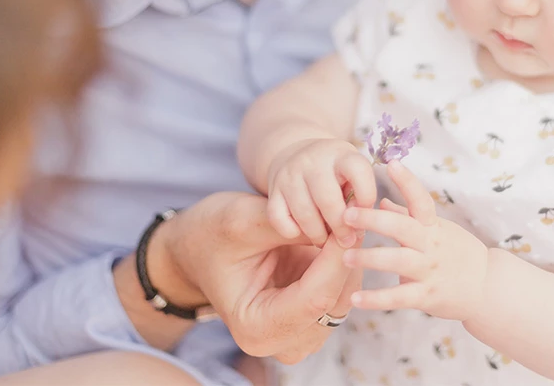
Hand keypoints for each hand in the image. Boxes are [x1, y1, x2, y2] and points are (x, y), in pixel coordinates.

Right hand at [156, 192, 361, 362]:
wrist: (197, 246)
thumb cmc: (210, 235)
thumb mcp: (243, 222)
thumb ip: (291, 226)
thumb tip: (342, 223)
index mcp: (256, 328)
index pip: (316, 299)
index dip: (338, 258)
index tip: (351, 218)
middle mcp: (280, 342)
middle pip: (334, 301)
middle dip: (348, 255)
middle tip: (356, 210)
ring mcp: (299, 332)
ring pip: (344, 295)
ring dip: (350, 256)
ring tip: (351, 214)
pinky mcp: (311, 317)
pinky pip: (341, 288)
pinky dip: (344, 259)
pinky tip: (343, 228)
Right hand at [267, 137, 376, 247]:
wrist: (298, 154)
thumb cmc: (336, 173)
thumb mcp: (353, 174)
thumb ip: (360, 197)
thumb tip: (356, 230)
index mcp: (341, 154)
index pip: (358, 171)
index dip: (366, 196)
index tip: (366, 211)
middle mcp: (313, 161)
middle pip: (328, 200)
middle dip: (341, 228)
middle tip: (347, 240)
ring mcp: (290, 174)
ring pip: (304, 214)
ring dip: (318, 235)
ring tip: (327, 241)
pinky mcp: (273, 190)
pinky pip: (279, 220)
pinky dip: (292, 232)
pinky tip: (303, 232)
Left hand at [341, 161, 487, 321]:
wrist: (488, 288)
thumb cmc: (458, 254)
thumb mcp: (438, 231)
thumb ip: (408, 218)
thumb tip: (382, 201)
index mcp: (433, 226)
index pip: (421, 199)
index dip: (408, 181)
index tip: (391, 163)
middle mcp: (431, 245)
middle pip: (402, 228)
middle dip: (373, 220)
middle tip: (346, 214)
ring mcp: (430, 270)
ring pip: (397, 261)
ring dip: (369, 258)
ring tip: (346, 257)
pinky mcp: (427, 296)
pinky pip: (399, 297)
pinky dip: (376, 299)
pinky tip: (355, 299)